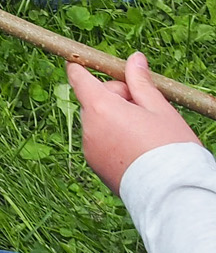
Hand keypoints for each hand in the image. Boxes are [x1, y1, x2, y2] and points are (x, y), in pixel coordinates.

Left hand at [68, 53, 201, 194]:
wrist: (173, 194)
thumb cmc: (170, 147)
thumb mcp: (159, 108)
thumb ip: (141, 82)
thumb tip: (134, 58)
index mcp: (101, 107)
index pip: (78, 78)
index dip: (81, 67)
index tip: (81, 61)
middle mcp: (89, 127)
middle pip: (93, 100)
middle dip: (114, 98)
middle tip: (143, 108)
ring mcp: (90, 149)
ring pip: (98, 122)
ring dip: (114, 120)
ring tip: (145, 134)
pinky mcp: (95, 166)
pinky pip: (100, 143)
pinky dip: (113, 140)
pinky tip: (138, 150)